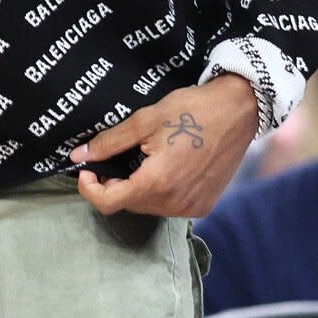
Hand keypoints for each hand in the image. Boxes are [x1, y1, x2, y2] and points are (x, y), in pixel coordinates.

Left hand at [70, 74, 259, 217]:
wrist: (237, 111)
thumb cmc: (191, 110)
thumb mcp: (144, 120)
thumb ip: (109, 142)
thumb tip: (79, 155)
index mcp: (157, 183)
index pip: (108, 202)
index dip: (90, 187)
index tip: (87, 168)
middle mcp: (175, 203)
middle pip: (128, 204)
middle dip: (115, 184)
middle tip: (116, 157)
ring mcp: (192, 207)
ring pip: (148, 206)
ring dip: (137, 188)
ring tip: (144, 159)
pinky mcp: (204, 205)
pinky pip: (169, 205)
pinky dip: (159, 191)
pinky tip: (164, 167)